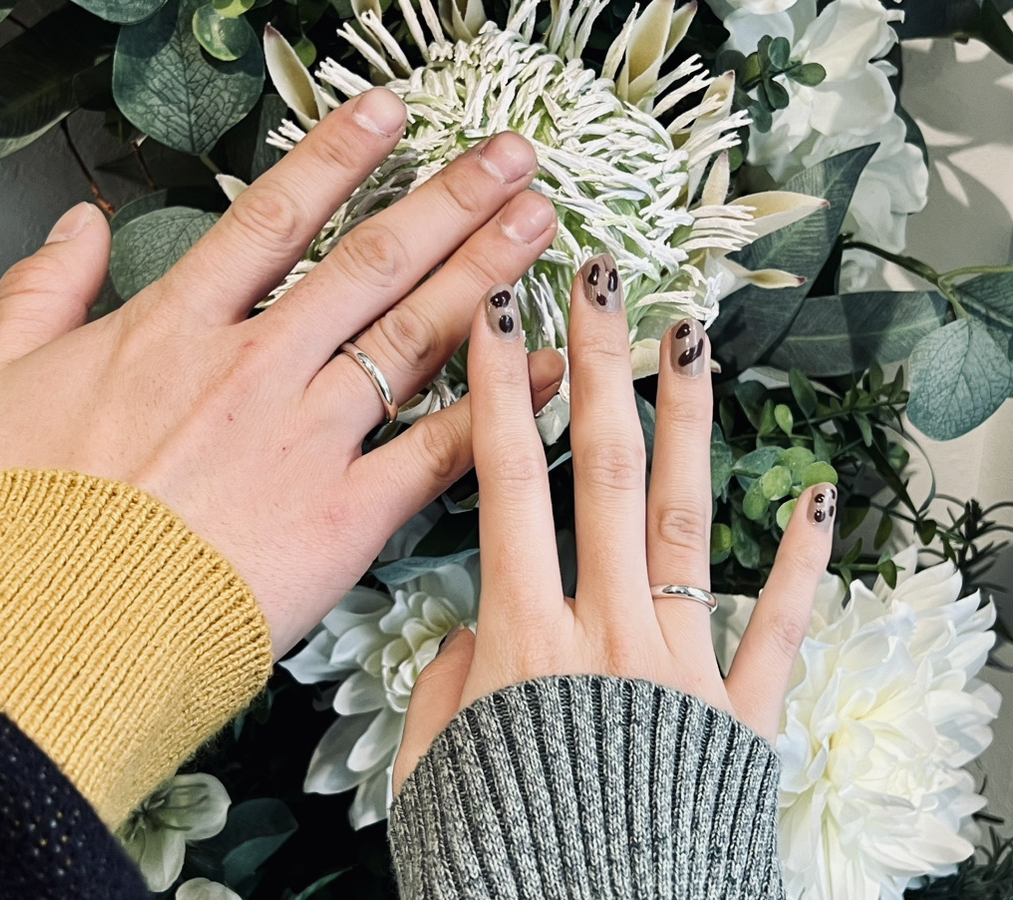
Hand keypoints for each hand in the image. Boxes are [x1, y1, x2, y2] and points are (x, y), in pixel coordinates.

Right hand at [0, 88, 563, 654]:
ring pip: (413, 336)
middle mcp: (254, 368)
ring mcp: (304, 439)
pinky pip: (437, 450)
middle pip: (371, 263)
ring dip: (484, 272)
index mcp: (174, 330)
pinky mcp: (341, 517)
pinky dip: (498, 406)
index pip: (273, 218)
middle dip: (450, 200)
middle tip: (514, 158)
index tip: (391, 114)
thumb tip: (78, 225)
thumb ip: (41, 292)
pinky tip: (544, 365)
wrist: (45, 633)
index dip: (338, 156)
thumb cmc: (17, 524)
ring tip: (540, 225)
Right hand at [394, 256, 834, 789]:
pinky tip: (817, 494)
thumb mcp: (435, 771)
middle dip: (596, 366)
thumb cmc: (501, 862)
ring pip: (680, 521)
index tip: (499, 314)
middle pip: (597, 472)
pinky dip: (796, 562)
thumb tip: (483, 625)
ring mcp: (681, 670)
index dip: (496, 392)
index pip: (503, 485)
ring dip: (685, 422)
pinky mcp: (739, 718)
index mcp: (520, 641)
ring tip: (693, 337)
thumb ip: (451, 683)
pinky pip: (774, 629)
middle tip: (602, 279)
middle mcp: (605, 634)